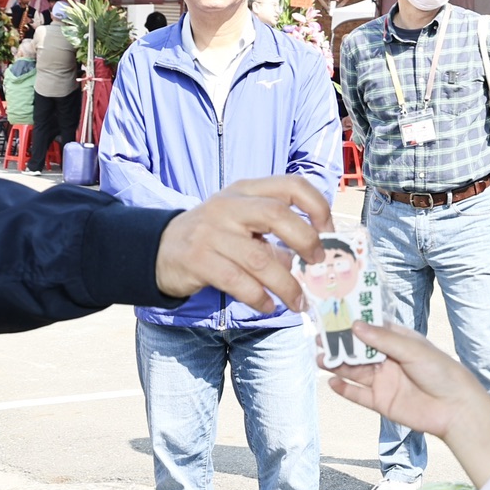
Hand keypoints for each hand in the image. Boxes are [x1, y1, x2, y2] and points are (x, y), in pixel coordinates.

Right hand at [153, 175, 330, 312]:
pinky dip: (259, 298)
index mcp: (246, 190)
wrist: (161, 249)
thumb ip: (275, 232)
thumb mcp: (243, 222)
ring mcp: (211, 232)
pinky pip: (238, 282)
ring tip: (298, 302)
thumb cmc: (214, 235)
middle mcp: (228, 206)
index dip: (317, 206)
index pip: (291, 185)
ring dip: (287, 285)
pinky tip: (268, 305)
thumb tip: (314, 256)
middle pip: (277, 215)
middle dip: (306, 241)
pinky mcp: (198, 260)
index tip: (329, 231)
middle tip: (317, 263)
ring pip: (260, 259)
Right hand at [324, 322, 489, 482]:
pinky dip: (344, 389)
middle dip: (339, 344)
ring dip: (337, 365)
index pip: (371, 328)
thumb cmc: (441, 371)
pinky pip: (358, 395)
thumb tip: (356, 326)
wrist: (455, 408)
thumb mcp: (412, 350)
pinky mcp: (381, 402)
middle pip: (358, 350)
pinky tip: (331, 382)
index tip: (332, 314)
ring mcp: (384, 381)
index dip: (352, 322)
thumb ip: (383, 339)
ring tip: (319, 358)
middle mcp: (388, 359)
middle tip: (318, 338)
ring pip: (354, 371)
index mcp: (398, 341)